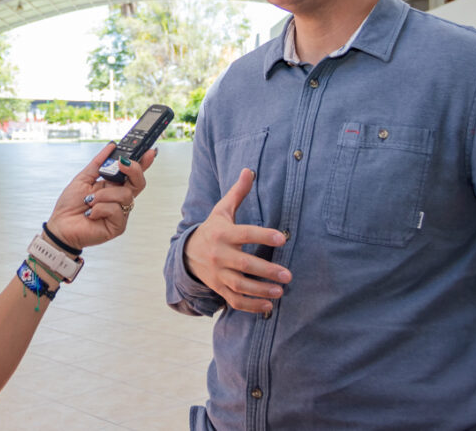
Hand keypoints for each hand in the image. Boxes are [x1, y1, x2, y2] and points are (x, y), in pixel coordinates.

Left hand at [45, 142, 156, 250]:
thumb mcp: (84, 178)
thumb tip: (111, 146)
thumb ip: (99, 162)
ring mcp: (120, 213)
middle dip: (133, 170)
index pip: (133, 174)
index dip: (144, 163)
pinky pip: (116, 210)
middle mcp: (119, 199)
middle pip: (139, 182)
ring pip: (125, 195)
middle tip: (122, 164)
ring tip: (90, 201)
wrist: (60, 226)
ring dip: (103, 195)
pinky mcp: (118, 226)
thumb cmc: (70, 205)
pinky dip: (99, 208)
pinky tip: (90, 213)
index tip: (149, 151)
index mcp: (113, 186)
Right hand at [183, 168, 290, 312]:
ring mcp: (217, 273)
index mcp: (222, 233)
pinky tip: (268, 306)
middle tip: (288, 275)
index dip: (263, 235)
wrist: (187, 253)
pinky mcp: (218, 288)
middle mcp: (219, 254)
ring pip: (239, 285)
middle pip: (244, 264)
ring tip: (280, 291)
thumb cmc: (213, 228)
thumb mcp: (222, 210)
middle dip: (266, 271)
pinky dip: (250, 305)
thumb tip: (250, 170)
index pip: (244, 234)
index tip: (281, 238)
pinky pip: (234, 300)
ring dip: (260, 290)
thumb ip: (238, 193)